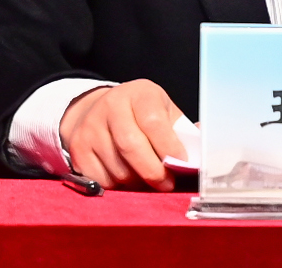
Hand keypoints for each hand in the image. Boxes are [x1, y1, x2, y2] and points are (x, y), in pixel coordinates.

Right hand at [59, 79, 184, 190]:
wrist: (98, 111)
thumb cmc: (142, 115)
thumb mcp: (164, 111)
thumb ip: (183, 131)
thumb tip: (203, 152)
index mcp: (138, 93)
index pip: (153, 121)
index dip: (168, 146)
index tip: (181, 162)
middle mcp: (110, 106)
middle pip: (131, 146)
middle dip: (153, 171)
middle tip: (167, 184)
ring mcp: (90, 128)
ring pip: (118, 168)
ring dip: (137, 182)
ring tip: (148, 179)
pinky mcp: (78, 149)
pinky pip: (102, 179)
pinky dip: (119, 187)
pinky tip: (128, 178)